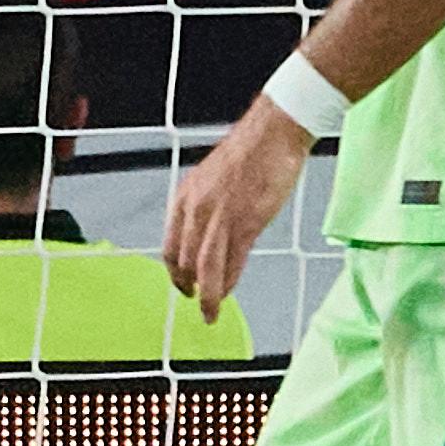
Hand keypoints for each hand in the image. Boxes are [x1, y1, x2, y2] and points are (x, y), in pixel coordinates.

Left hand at [159, 96, 309, 321]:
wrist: (273, 133)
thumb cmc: (249, 153)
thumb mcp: (213, 181)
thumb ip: (206, 208)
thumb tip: (208, 235)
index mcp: (185, 196)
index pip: (170, 246)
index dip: (175, 271)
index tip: (183, 285)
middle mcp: (196, 209)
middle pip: (183, 261)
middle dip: (189, 287)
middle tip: (198, 301)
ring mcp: (220, 217)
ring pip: (205, 268)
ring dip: (207, 295)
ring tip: (210, 312)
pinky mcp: (246, 222)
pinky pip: (232, 261)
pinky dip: (228, 282)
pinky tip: (228, 292)